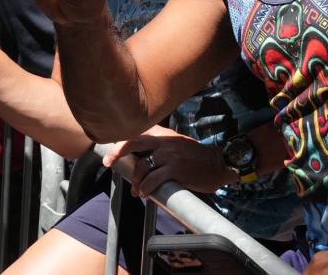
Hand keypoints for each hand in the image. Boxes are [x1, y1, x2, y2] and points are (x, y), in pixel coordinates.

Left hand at [102, 125, 233, 197]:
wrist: (220, 163)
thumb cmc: (197, 158)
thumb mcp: (178, 143)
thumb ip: (160, 145)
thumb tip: (141, 156)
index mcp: (164, 134)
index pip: (138, 133)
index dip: (122, 140)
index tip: (112, 150)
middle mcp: (165, 141)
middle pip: (134, 142)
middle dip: (118, 152)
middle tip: (108, 162)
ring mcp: (170, 154)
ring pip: (142, 166)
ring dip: (136, 182)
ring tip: (138, 192)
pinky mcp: (176, 169)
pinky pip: (153, 180)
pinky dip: (146, 189)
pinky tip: (146, 194)